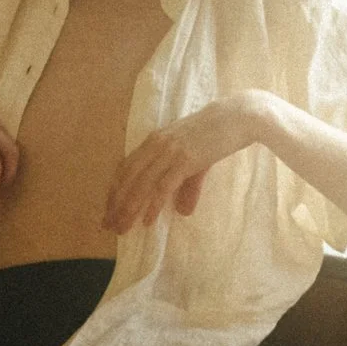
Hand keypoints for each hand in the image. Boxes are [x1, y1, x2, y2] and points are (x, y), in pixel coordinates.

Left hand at [103, 93, 263, 231]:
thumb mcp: (195, 158)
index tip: (108, 209)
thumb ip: (185, 184)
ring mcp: (170, 152)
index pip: (126, 167)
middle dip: (116, 203)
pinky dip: (152, 205)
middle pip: (128, 178)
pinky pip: (163, 187)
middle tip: (108, 225)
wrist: (238, 117)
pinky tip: (147, 221)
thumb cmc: (217, 134)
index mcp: (154, 140)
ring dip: (129, 208)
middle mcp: (156, 145)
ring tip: (122, 228)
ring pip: (141, 184)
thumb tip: (182, 211)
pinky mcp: (184, 160)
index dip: (115, 189)